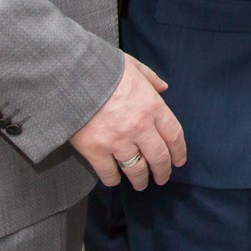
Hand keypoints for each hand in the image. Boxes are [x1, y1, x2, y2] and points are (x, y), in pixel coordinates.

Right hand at [70, 54, 186, 190]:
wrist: (71, 76)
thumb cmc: (103, 68)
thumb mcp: (133, 65)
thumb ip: (151, 78)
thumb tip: (163, 87)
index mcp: (152, 106)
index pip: (174, 135)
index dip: (179, 152)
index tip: (179, 161)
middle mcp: (140, 127)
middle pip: (159, 157)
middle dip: (163, 171)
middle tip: (163, 178)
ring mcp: (118, 141)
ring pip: (136, 170)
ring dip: (141, 180)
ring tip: (141, 185)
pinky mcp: (95, 150)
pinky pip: (109, 173)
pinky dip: (113, 179)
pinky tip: (115, 179)